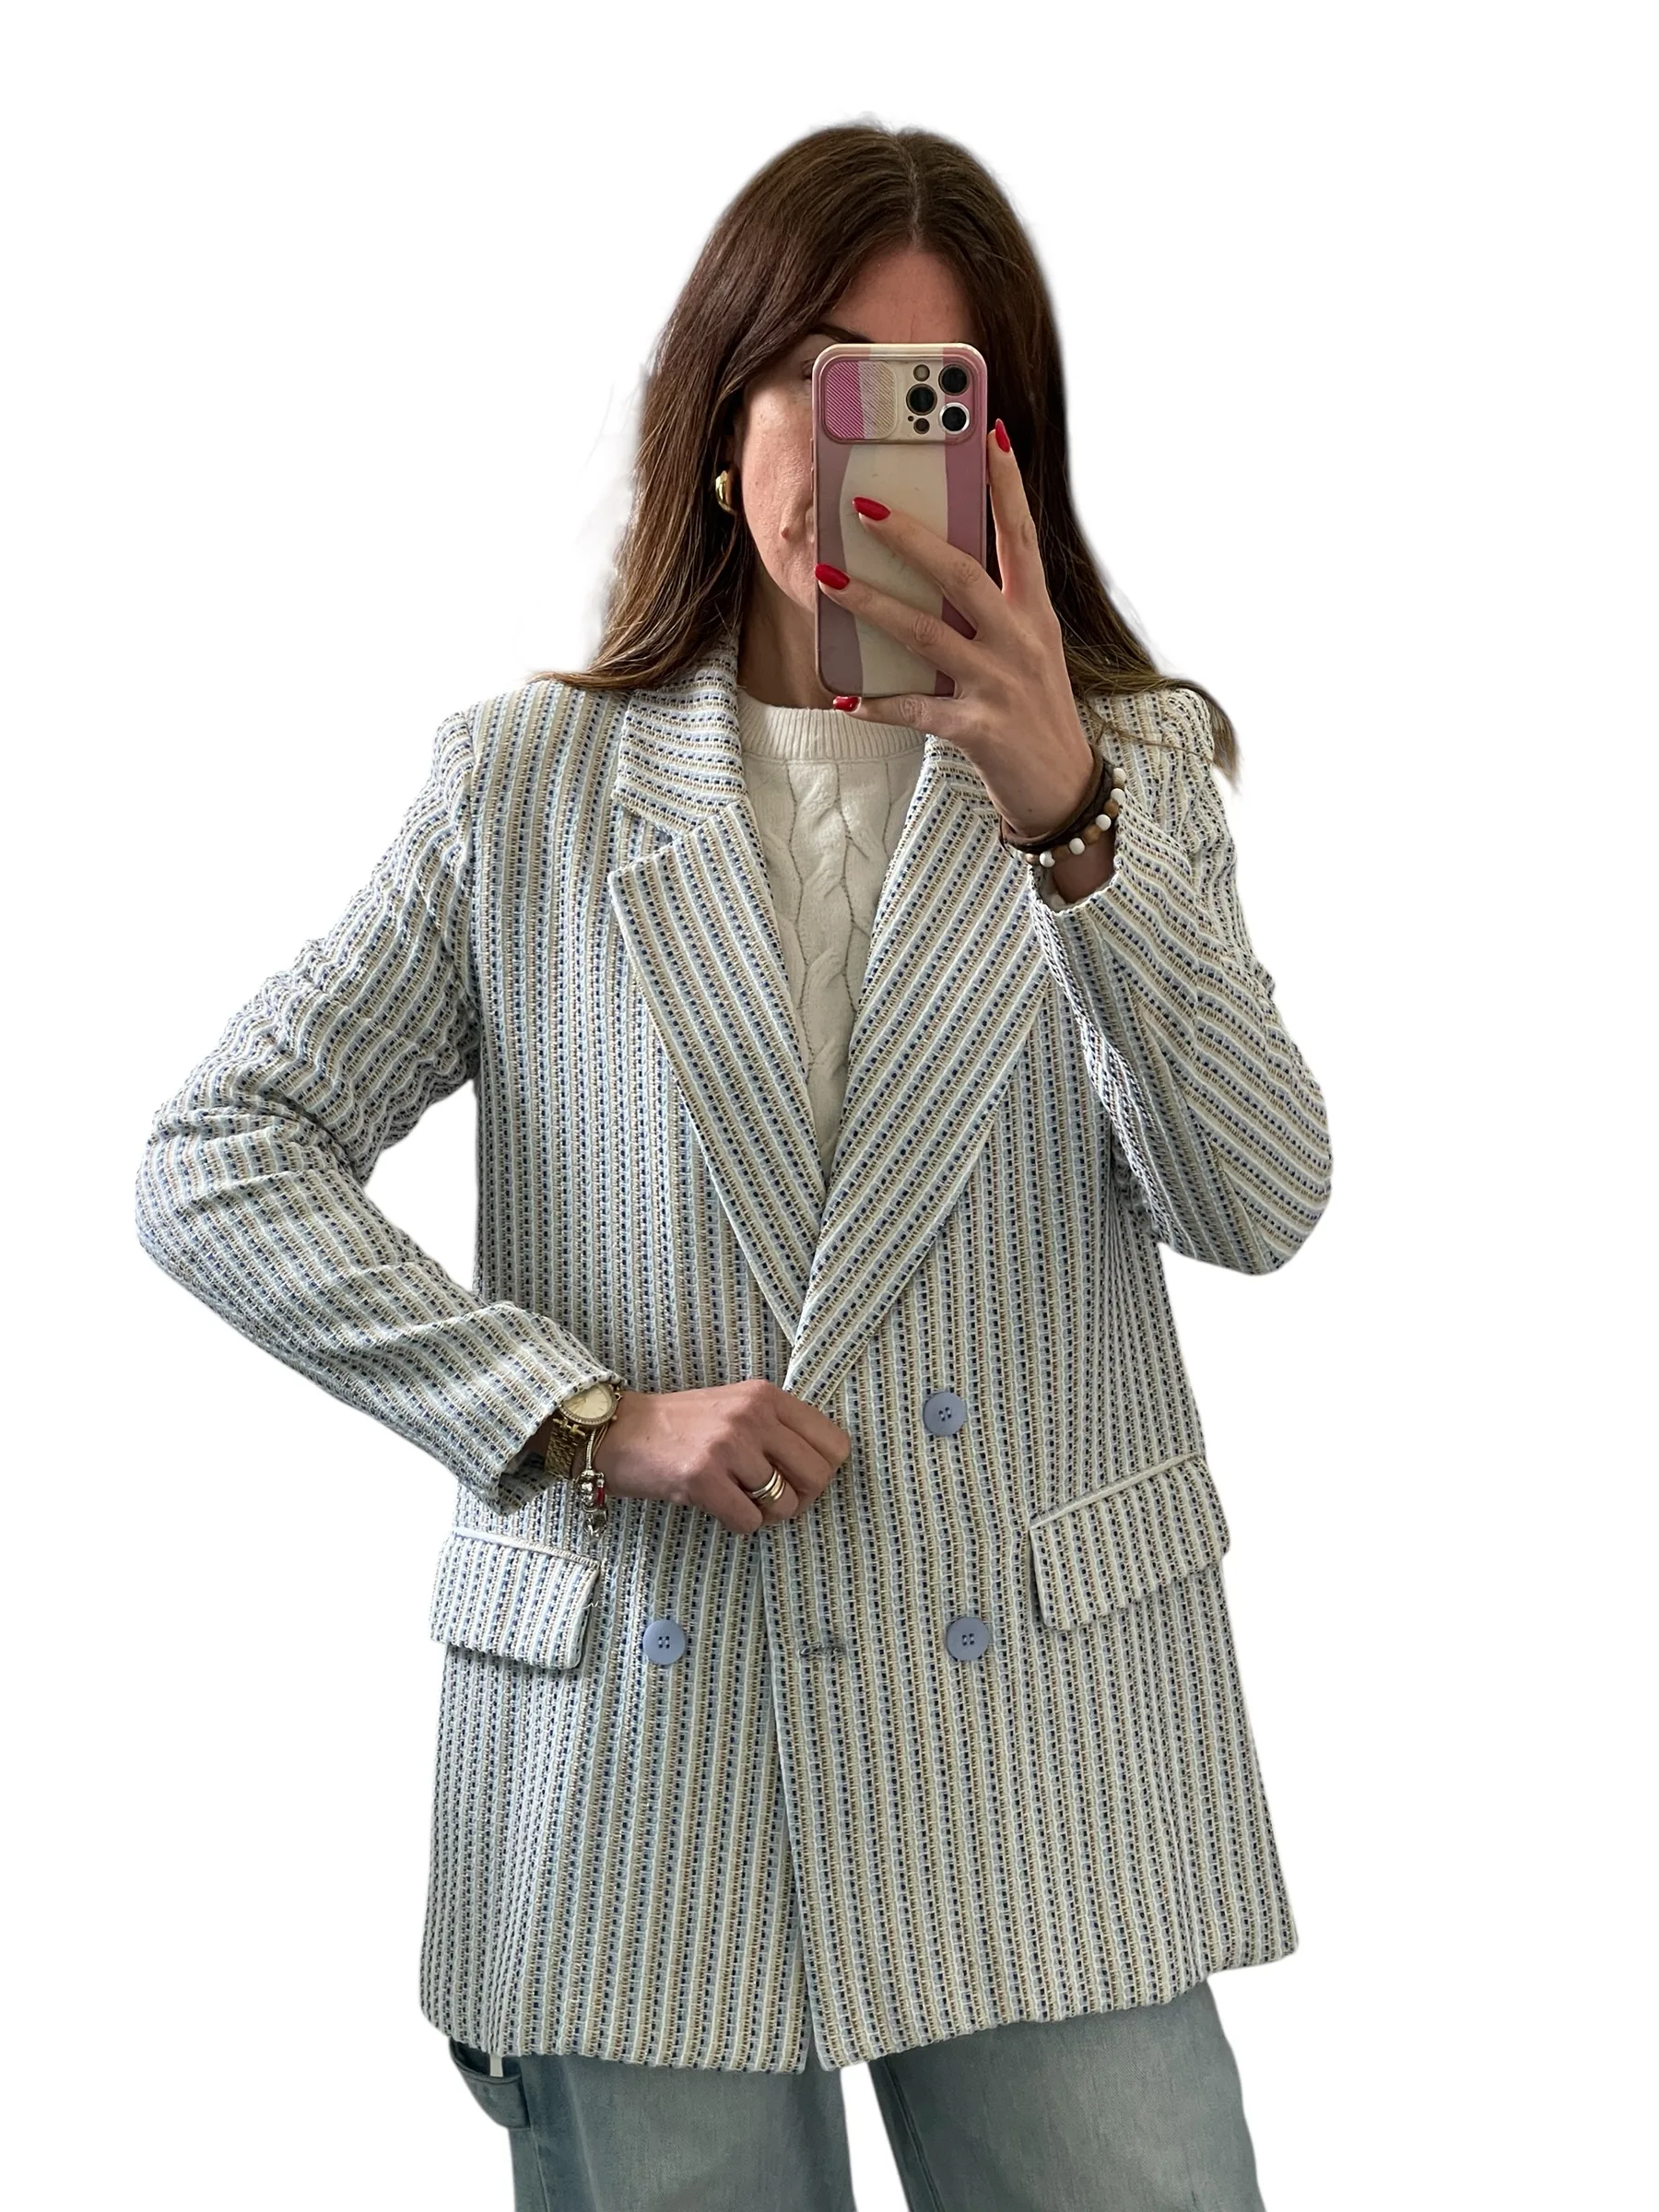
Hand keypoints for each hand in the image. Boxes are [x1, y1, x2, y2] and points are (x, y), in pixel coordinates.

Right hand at [538, 1382, 851, 1535]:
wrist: (618, 1430)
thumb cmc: (682, 1426)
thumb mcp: (737, 1407)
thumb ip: (778, 1428)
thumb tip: (821, 1472)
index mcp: (767, 1396)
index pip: (835, 1444)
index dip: (822, 1472)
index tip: (796, 1480)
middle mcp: (752, 1415)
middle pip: (818, 1477)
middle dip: (799, 1500)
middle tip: (770, 1501)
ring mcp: (727, 1445)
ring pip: (784, 1504)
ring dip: (764, 1514)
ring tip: (736, 1499)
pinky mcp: (702, 1477)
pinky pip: (749, 1522)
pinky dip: (737, 1523)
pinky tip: (716, 1506)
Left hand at [813, 419, 1109, 865]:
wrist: (1063, 788)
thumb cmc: (1035, 710)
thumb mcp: (1029, 650)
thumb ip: (992, 609)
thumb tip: (933, 567)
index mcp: (1035, 614)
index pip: (1021, 535)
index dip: (1006, 484)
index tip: (988, 432)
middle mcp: (1021, 641)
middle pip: (962, 575)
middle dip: (910, 539)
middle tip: (861, 508)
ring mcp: (999, 685)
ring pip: (927, 635)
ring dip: (874, 605)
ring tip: (829, 580)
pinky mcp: (979, 729)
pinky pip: (917, 710)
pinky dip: (879, 704)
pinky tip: (845, 698)